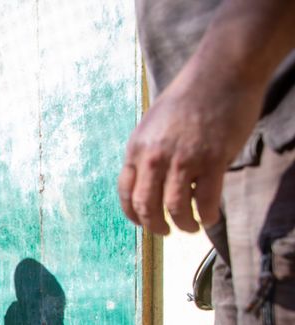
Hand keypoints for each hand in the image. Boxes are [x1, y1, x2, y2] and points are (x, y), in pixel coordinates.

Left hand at [117, 65, 264, 234]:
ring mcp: (183, 160)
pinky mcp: (213, 160)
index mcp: (137, 148)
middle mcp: (155, 157)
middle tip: (166, 232)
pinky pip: (205, 200)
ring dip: (183, 225)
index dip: (134, 215)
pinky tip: (210, 217)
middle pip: (146, 207)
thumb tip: (151, 181)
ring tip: (191, 227)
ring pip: (175, 209)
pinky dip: (207, 215)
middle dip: (155, 226)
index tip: (143, 222)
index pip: (126, 193)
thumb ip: (149, 152)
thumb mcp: (154, 124)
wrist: (221, 71)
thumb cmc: (189, 95)